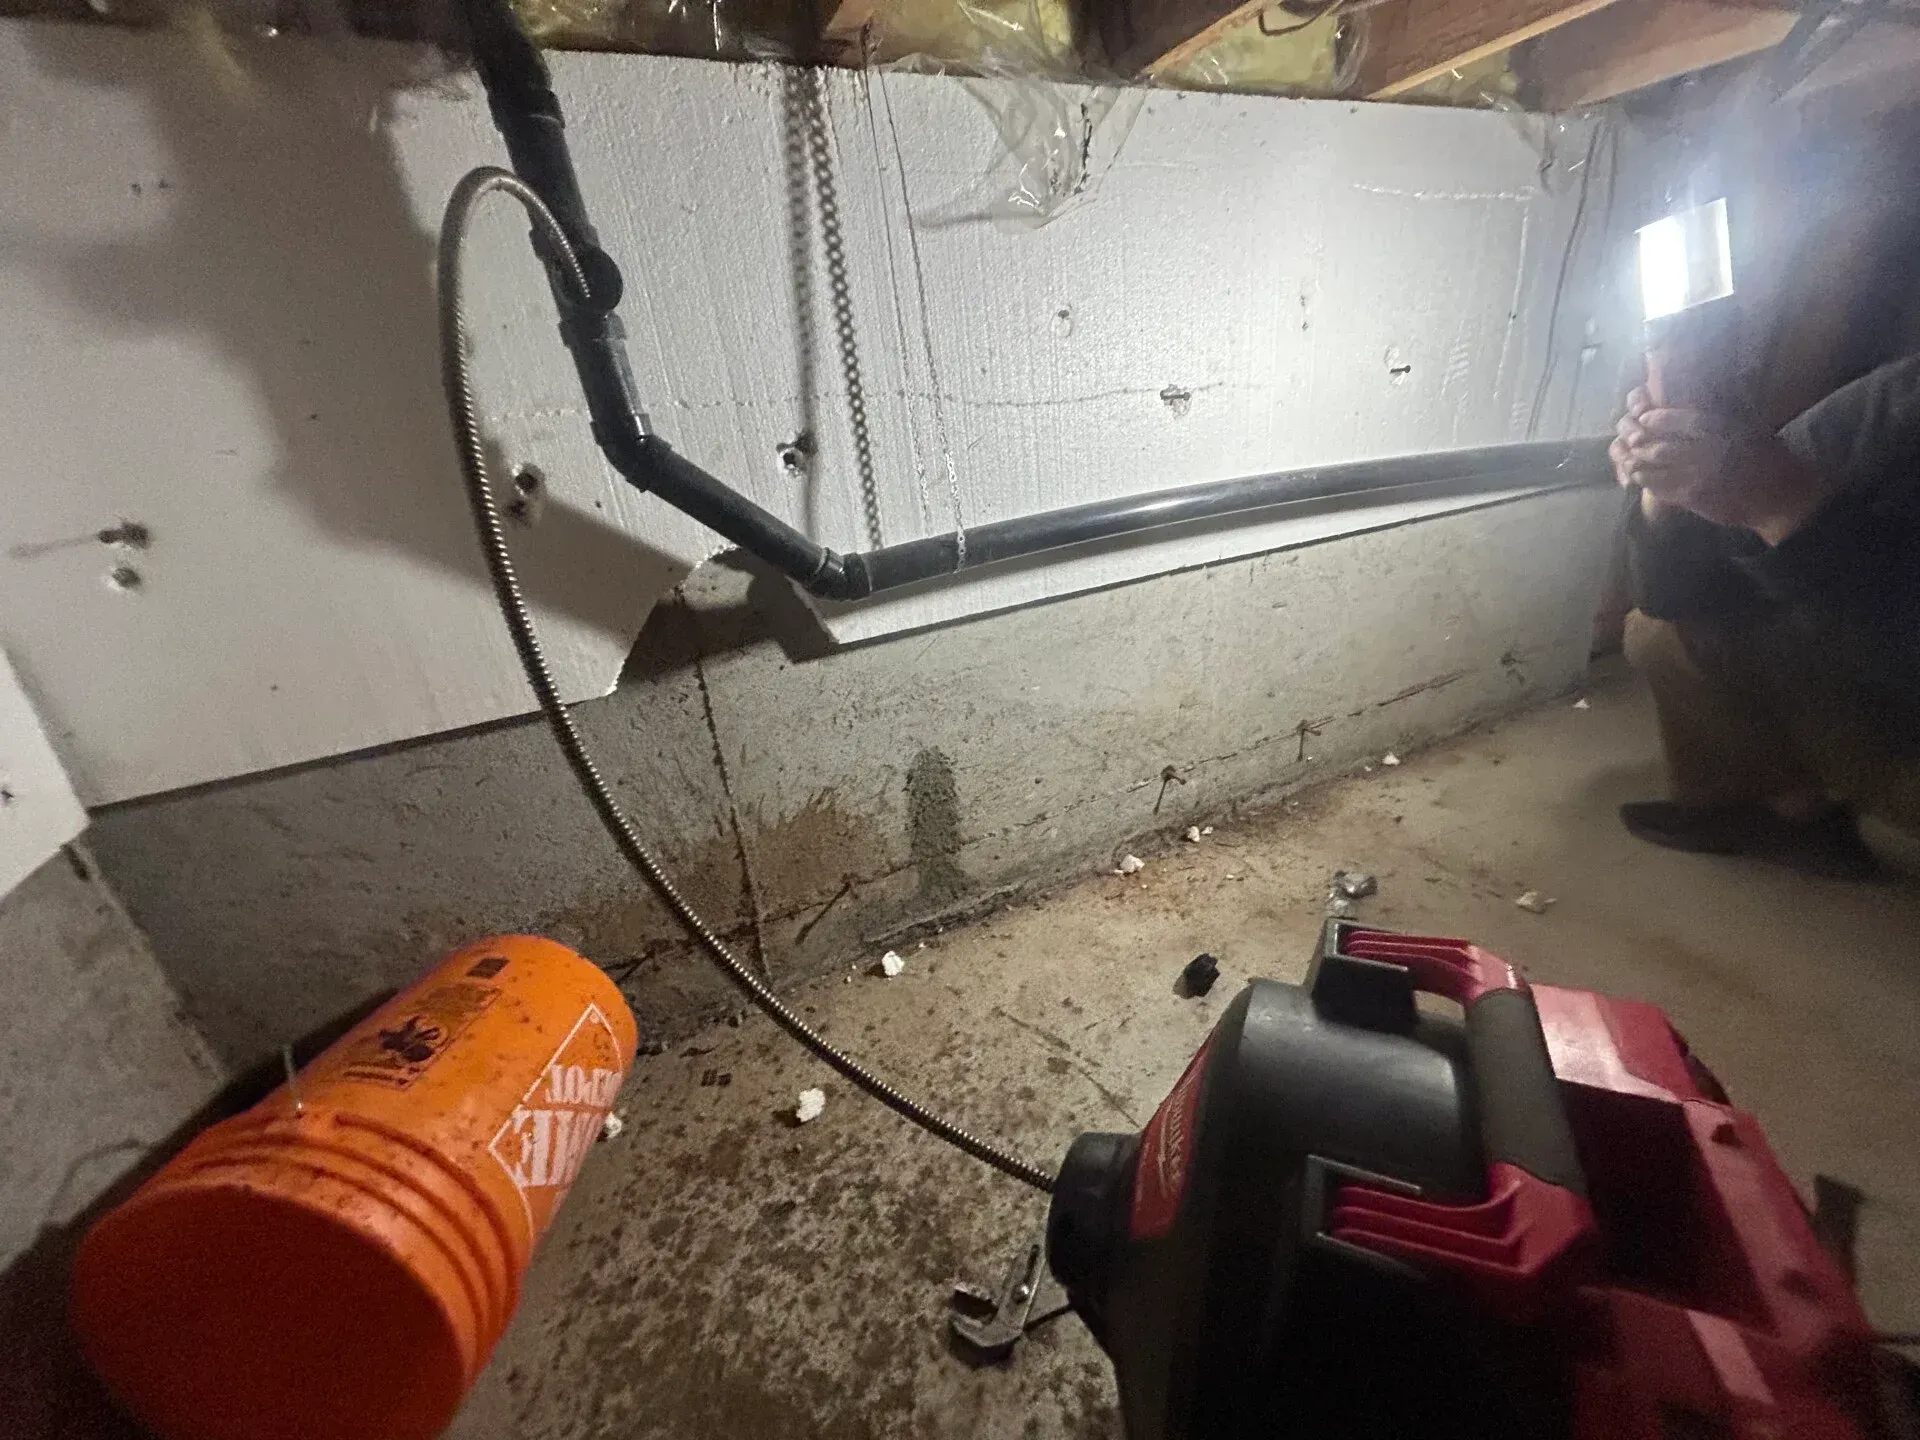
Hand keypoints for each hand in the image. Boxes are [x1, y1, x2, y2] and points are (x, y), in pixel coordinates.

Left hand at [1609, 388, 1830, 543]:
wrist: (1781, 495)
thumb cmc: (1766, 457)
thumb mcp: (1746, 428)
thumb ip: (1717, 420)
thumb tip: (1684, 409)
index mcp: (1722, 429)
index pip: (1681, 420)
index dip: (1657, 419)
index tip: (1644, 418)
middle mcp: (1708, 451)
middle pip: (1659, 446)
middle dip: (1639, 444)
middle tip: (1630, 441)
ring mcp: (1699, 477)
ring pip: (1655, 469)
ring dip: (1638, 465)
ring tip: (1631, 461)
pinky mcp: (1694, 498)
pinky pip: (1661, 490)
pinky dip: (1648, 483)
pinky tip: (1643, 480)